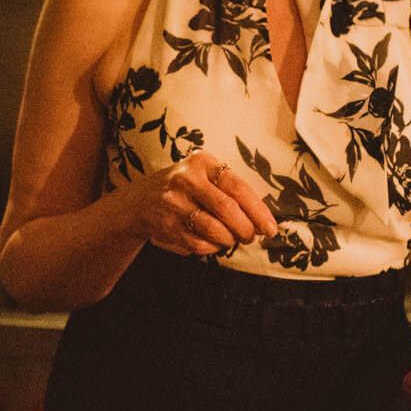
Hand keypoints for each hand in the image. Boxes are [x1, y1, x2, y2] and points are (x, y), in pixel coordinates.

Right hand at [131, 154, 278, 256]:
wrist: (140, 202)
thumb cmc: (185, 190)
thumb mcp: (206, 178)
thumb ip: (233, 194)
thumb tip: (263, 222)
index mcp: (201, 162)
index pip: (237, 187)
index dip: (258, 210)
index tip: (271, 228)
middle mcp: (185, 179)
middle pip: (227, 209)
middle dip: (245, 229)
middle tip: (250, 237)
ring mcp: (173, 203)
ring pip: (214, 229)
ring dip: (229, 240)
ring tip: (231, 239)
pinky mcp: (166, 225)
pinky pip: (199, 244)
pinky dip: (212, 248)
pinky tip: (213, 244)